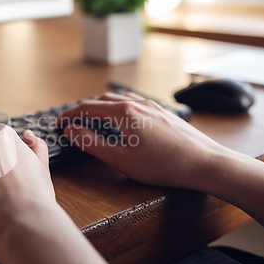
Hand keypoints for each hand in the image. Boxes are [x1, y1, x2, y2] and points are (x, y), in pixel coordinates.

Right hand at [58, 92, 228, 189]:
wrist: (204, 163)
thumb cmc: (164, 164)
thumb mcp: (120, 158)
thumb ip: (91, 143)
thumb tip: (71, 130)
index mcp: (124, 113)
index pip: (87, 107)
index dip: (69, 115)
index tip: (60, 123)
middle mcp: (137, 104)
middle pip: (101, 100)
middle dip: (84, 109)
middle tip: (74, 123)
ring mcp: (151, 106)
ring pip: (119, 100)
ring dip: (101, 107)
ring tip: (94, 121)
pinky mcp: (162, 112)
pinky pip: (133, 103)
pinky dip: (118, 108)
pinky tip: (123, 120)